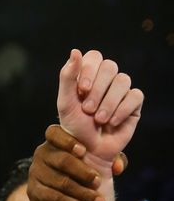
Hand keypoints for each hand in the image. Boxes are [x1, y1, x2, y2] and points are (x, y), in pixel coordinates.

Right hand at [22, 125, 128, 200]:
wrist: (54, 200)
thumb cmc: (78, 174)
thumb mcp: (93, 162)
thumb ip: (109, 158)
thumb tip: (118, 167)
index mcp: (54, 142)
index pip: (53, 133)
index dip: (67, 141)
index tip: (84, 151)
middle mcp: (42, 154)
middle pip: (62, 160)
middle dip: (83, 172)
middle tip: (98, 181)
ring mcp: (36, 173)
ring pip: (61, 182)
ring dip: (83, 193)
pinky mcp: (34, 191)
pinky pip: (54, 197)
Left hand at [57, 50, 143, 166]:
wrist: (88, 149)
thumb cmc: (74, 126)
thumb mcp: (65, 102)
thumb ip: (67, 77)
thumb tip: (75, 51)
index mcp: (87, 75)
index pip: (94, 57)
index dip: (89, 70)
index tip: (81, 90)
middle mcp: (105, 80)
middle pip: (110, 66)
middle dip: (97, 89)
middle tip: (88, 109)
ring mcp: (120, 90)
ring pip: (123, 80)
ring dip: (108, 102)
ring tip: (99, 119)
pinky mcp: (133, 103)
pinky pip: (135, 96)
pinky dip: (122, 110)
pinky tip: (112, 122)